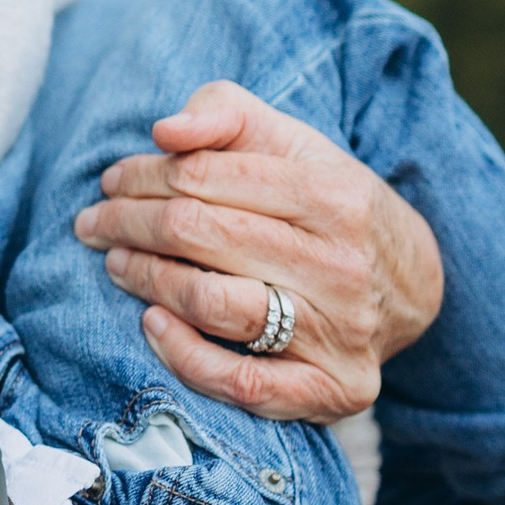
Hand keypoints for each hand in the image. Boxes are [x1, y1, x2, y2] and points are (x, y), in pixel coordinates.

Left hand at [72, 78, 444, 422]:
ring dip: (146, 279)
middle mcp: (341, 266)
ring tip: (117, 263)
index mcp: (333, 196)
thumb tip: (165, 131)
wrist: (410, 284)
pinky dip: (184, 355)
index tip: (111, 181)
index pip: (203, 177)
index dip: (142, 176)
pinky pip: (242, 382)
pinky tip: (151, 322)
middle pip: (198, 234)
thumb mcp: (292, 142)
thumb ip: (226, 114)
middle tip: (94, 222)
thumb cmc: (328, 205)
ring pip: (212, 303)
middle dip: (128, 222)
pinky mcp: (334, 390)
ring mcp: (340, 334)